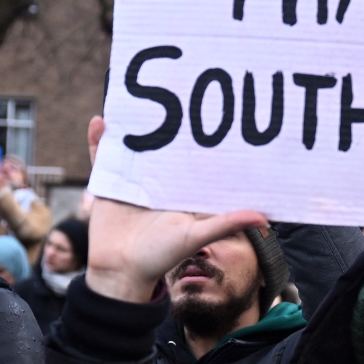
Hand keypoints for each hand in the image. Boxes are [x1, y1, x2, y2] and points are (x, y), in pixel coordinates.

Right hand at [82, 115, 265, 302]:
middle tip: (174, 92)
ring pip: (133, 149)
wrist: (120, 272)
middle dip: (168, 126)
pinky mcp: (108, 185)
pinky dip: (99, 140)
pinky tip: (100, 121)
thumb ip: (226, 224)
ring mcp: (132, 182)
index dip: (204, 143)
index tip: (215, 116)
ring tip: (136, 101)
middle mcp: (158, 184)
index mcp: (181, 192)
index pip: (195, 163)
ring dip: (133, 128)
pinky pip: (102, 158)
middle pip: (163, 150)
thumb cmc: (161, 257)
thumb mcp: (196, 236)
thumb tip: (264, 218)